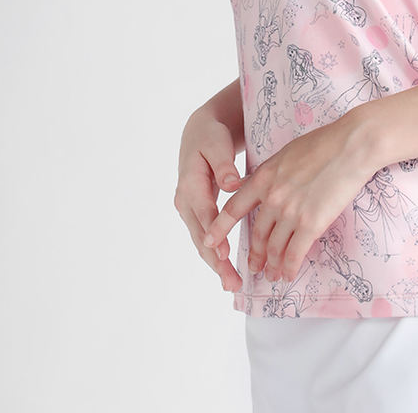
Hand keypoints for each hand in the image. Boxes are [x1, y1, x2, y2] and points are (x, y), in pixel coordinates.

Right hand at [174, 101, 246, 293]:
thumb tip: (232, 184)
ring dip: (215, 263)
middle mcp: (185, 200)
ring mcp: (188, 208)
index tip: (224, 255)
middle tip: (232, 283)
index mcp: (190, 183)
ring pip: (201, 241)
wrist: (199, 133)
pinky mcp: (196, 212)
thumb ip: (224, 165)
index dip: (214, 235)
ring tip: (232, 284)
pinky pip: (205, 236)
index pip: (204, 214)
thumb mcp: (217, 144)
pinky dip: (214, 253)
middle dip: (215, 261)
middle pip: (200, 236)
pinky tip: (227, 269)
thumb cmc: (211, 137)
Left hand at [201, 113, 375, 284]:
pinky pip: (295, 253)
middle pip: (257, 234)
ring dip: (272, 265)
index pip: (234, 208)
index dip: (220, 228)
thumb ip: (272, 173)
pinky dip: (289, 268)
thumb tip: (265, 184)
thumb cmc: (324, 143)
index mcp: (263, 177)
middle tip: (254, 266)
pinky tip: (288, 275)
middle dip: (255, 254)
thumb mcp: (287, 153)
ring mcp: (291, 212)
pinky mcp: (312, 223)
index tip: (209, 242)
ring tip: (272, 275)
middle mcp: (272, 197)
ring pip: (275, 247)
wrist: (351, 145)